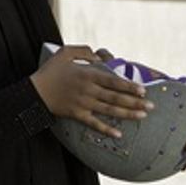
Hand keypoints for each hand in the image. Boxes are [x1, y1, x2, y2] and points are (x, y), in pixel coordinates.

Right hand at [30, 45, 153, 137]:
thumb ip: (83, 50)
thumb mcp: (65, 53)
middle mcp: (88, 90)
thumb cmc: (50, 71)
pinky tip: (118, 134)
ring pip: (109, 110)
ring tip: (142, 117)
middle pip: (115, 97)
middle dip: (135, 102)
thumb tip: (99, 53)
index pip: (113, 81)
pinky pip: (94, 124)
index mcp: (87, 75)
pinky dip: (106, 130)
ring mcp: (83, 104)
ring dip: (127, 114)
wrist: (34, 92)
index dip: (129, 86)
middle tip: (151, 106)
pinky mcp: (77, 115)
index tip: (143, 90)